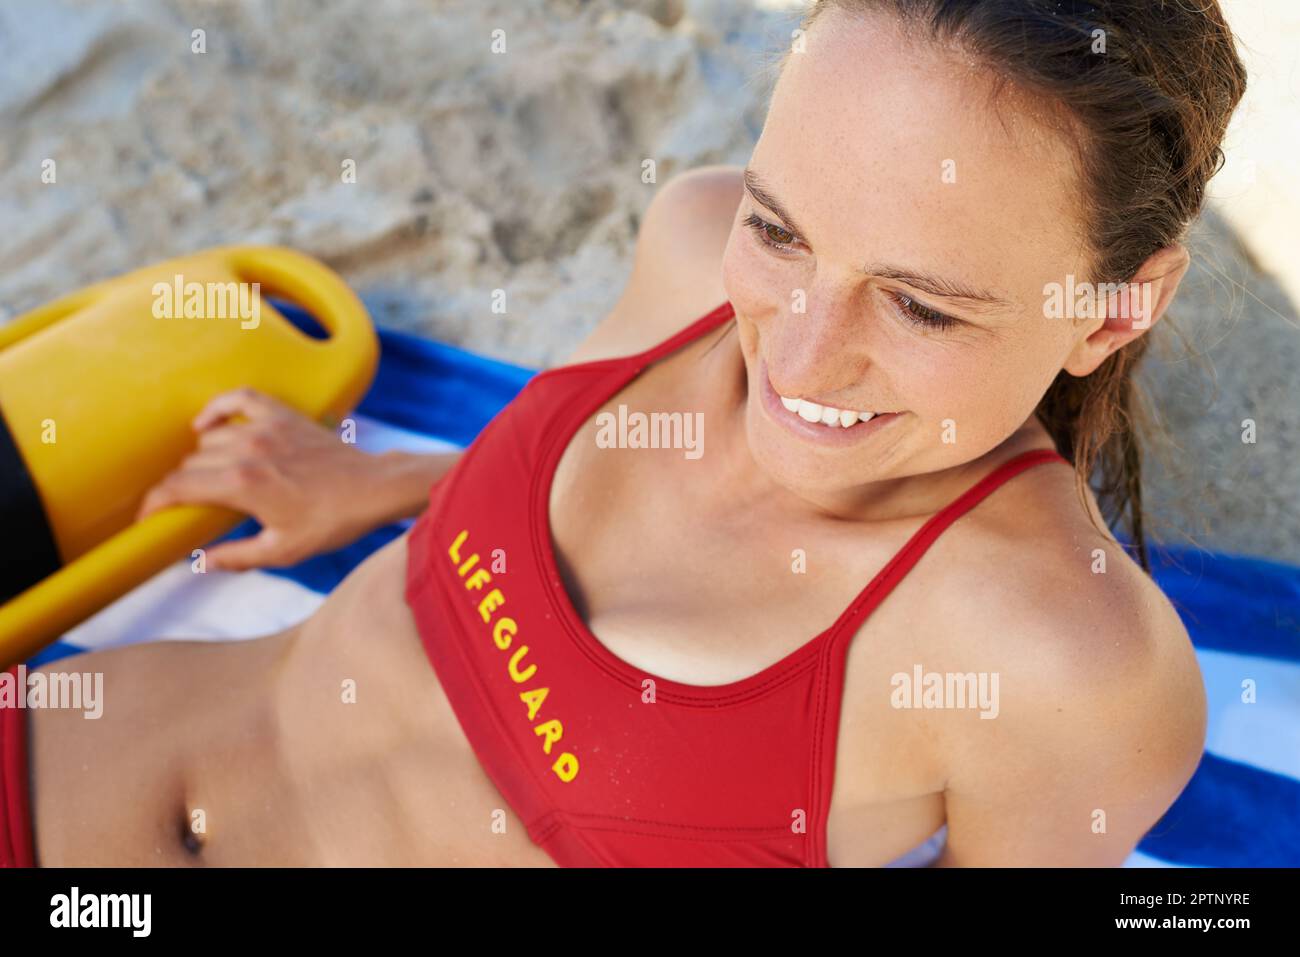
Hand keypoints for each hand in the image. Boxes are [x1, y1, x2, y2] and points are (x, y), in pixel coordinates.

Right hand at [137, 388, 391, 569]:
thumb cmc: (331, 522)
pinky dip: (217, 407)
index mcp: (242, 485)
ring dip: (201, 458)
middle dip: (180, 487)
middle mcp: (248, 451)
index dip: (155, 502)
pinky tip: (206, 424)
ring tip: (207, 479)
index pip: (178, 487)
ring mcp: (265, 428)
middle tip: (185, 506)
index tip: (148, 516)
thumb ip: (235, 557)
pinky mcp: (283, 416)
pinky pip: (239, 398)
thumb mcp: (282, 551)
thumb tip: (197, 564)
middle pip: (190, 464)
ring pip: (210, 438)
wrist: (372, 489)